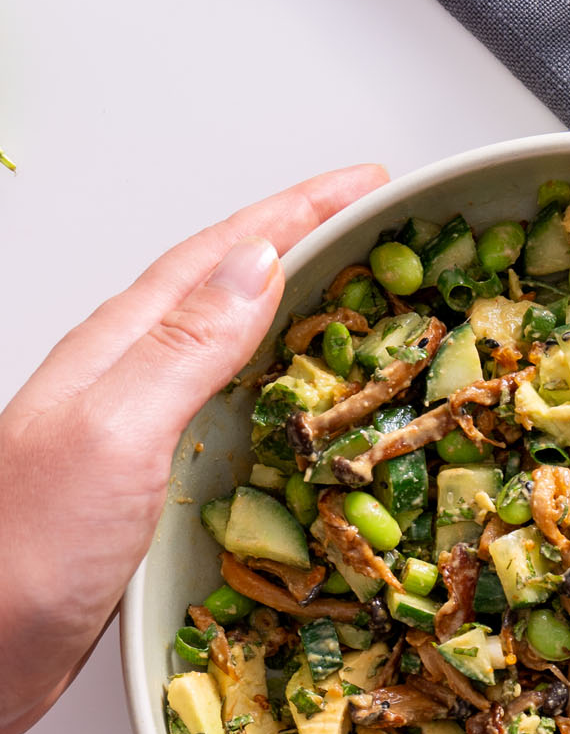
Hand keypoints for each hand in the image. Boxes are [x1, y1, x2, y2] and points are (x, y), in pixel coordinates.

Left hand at [0, 163, 387, 733]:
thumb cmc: (25, 549)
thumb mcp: (116, 431)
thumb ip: (188, 347)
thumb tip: (260, 262)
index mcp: (119, 349)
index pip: (221, 252)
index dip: (298, 210)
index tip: (365, 183)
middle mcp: (125, 378)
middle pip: (226, 284)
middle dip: (302, 243)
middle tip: (372, 225)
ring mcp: (134, 431)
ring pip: (228, 344)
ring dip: (292, 311)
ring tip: (352, 299)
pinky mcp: (146, 485)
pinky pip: (226, 408)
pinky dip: (275, 387)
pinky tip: (294, 408)